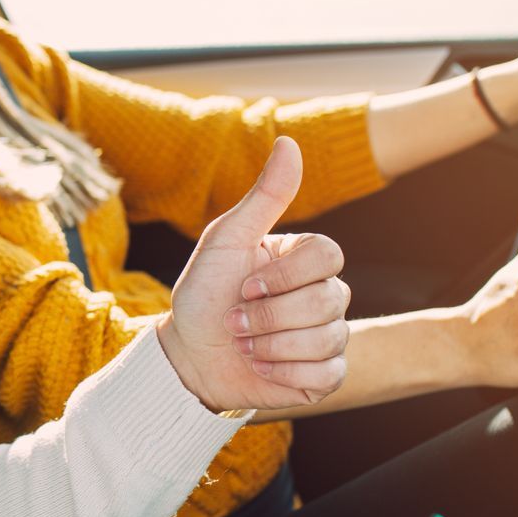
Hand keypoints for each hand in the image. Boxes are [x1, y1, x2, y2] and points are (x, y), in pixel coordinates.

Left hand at [158, 138, 349, 410]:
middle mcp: (324, 294)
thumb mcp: (226, 240)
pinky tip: (260, 366)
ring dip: (271, 345)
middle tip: (235, 321)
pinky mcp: (325, 375)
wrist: (188, 355)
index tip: (245, 285)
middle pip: (329, 300)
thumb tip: (289, 141)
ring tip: (243, 344)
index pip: (329, 255)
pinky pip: (328, 374)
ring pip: (328, 338)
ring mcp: (329, 335)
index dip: (286, 276)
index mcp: (304, 259)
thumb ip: (264, 196)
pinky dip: (284, 373)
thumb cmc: (203, 293)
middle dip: (269, 315)